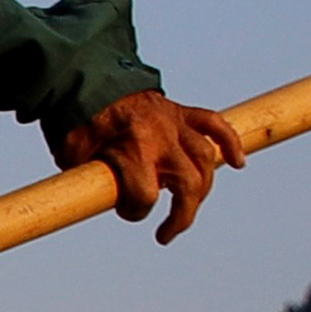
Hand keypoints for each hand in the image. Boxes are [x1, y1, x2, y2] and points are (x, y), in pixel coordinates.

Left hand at [54, 90, 251, 241]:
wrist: (87, 78)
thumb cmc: (77, 121)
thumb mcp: (72, 155)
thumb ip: (88, 181)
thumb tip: (92, 205)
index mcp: (132, 149)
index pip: (146, 196)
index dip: (135, 211)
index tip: (125, 209)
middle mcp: (161, 137)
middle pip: (189, 184)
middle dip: (181, 216)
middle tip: (166, 233)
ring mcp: (175, 123)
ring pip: (205, 160)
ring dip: (202, 189)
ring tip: (187, 209)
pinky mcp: (182, 112)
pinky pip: (214, 124)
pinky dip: (229, 142)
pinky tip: (238, 162)